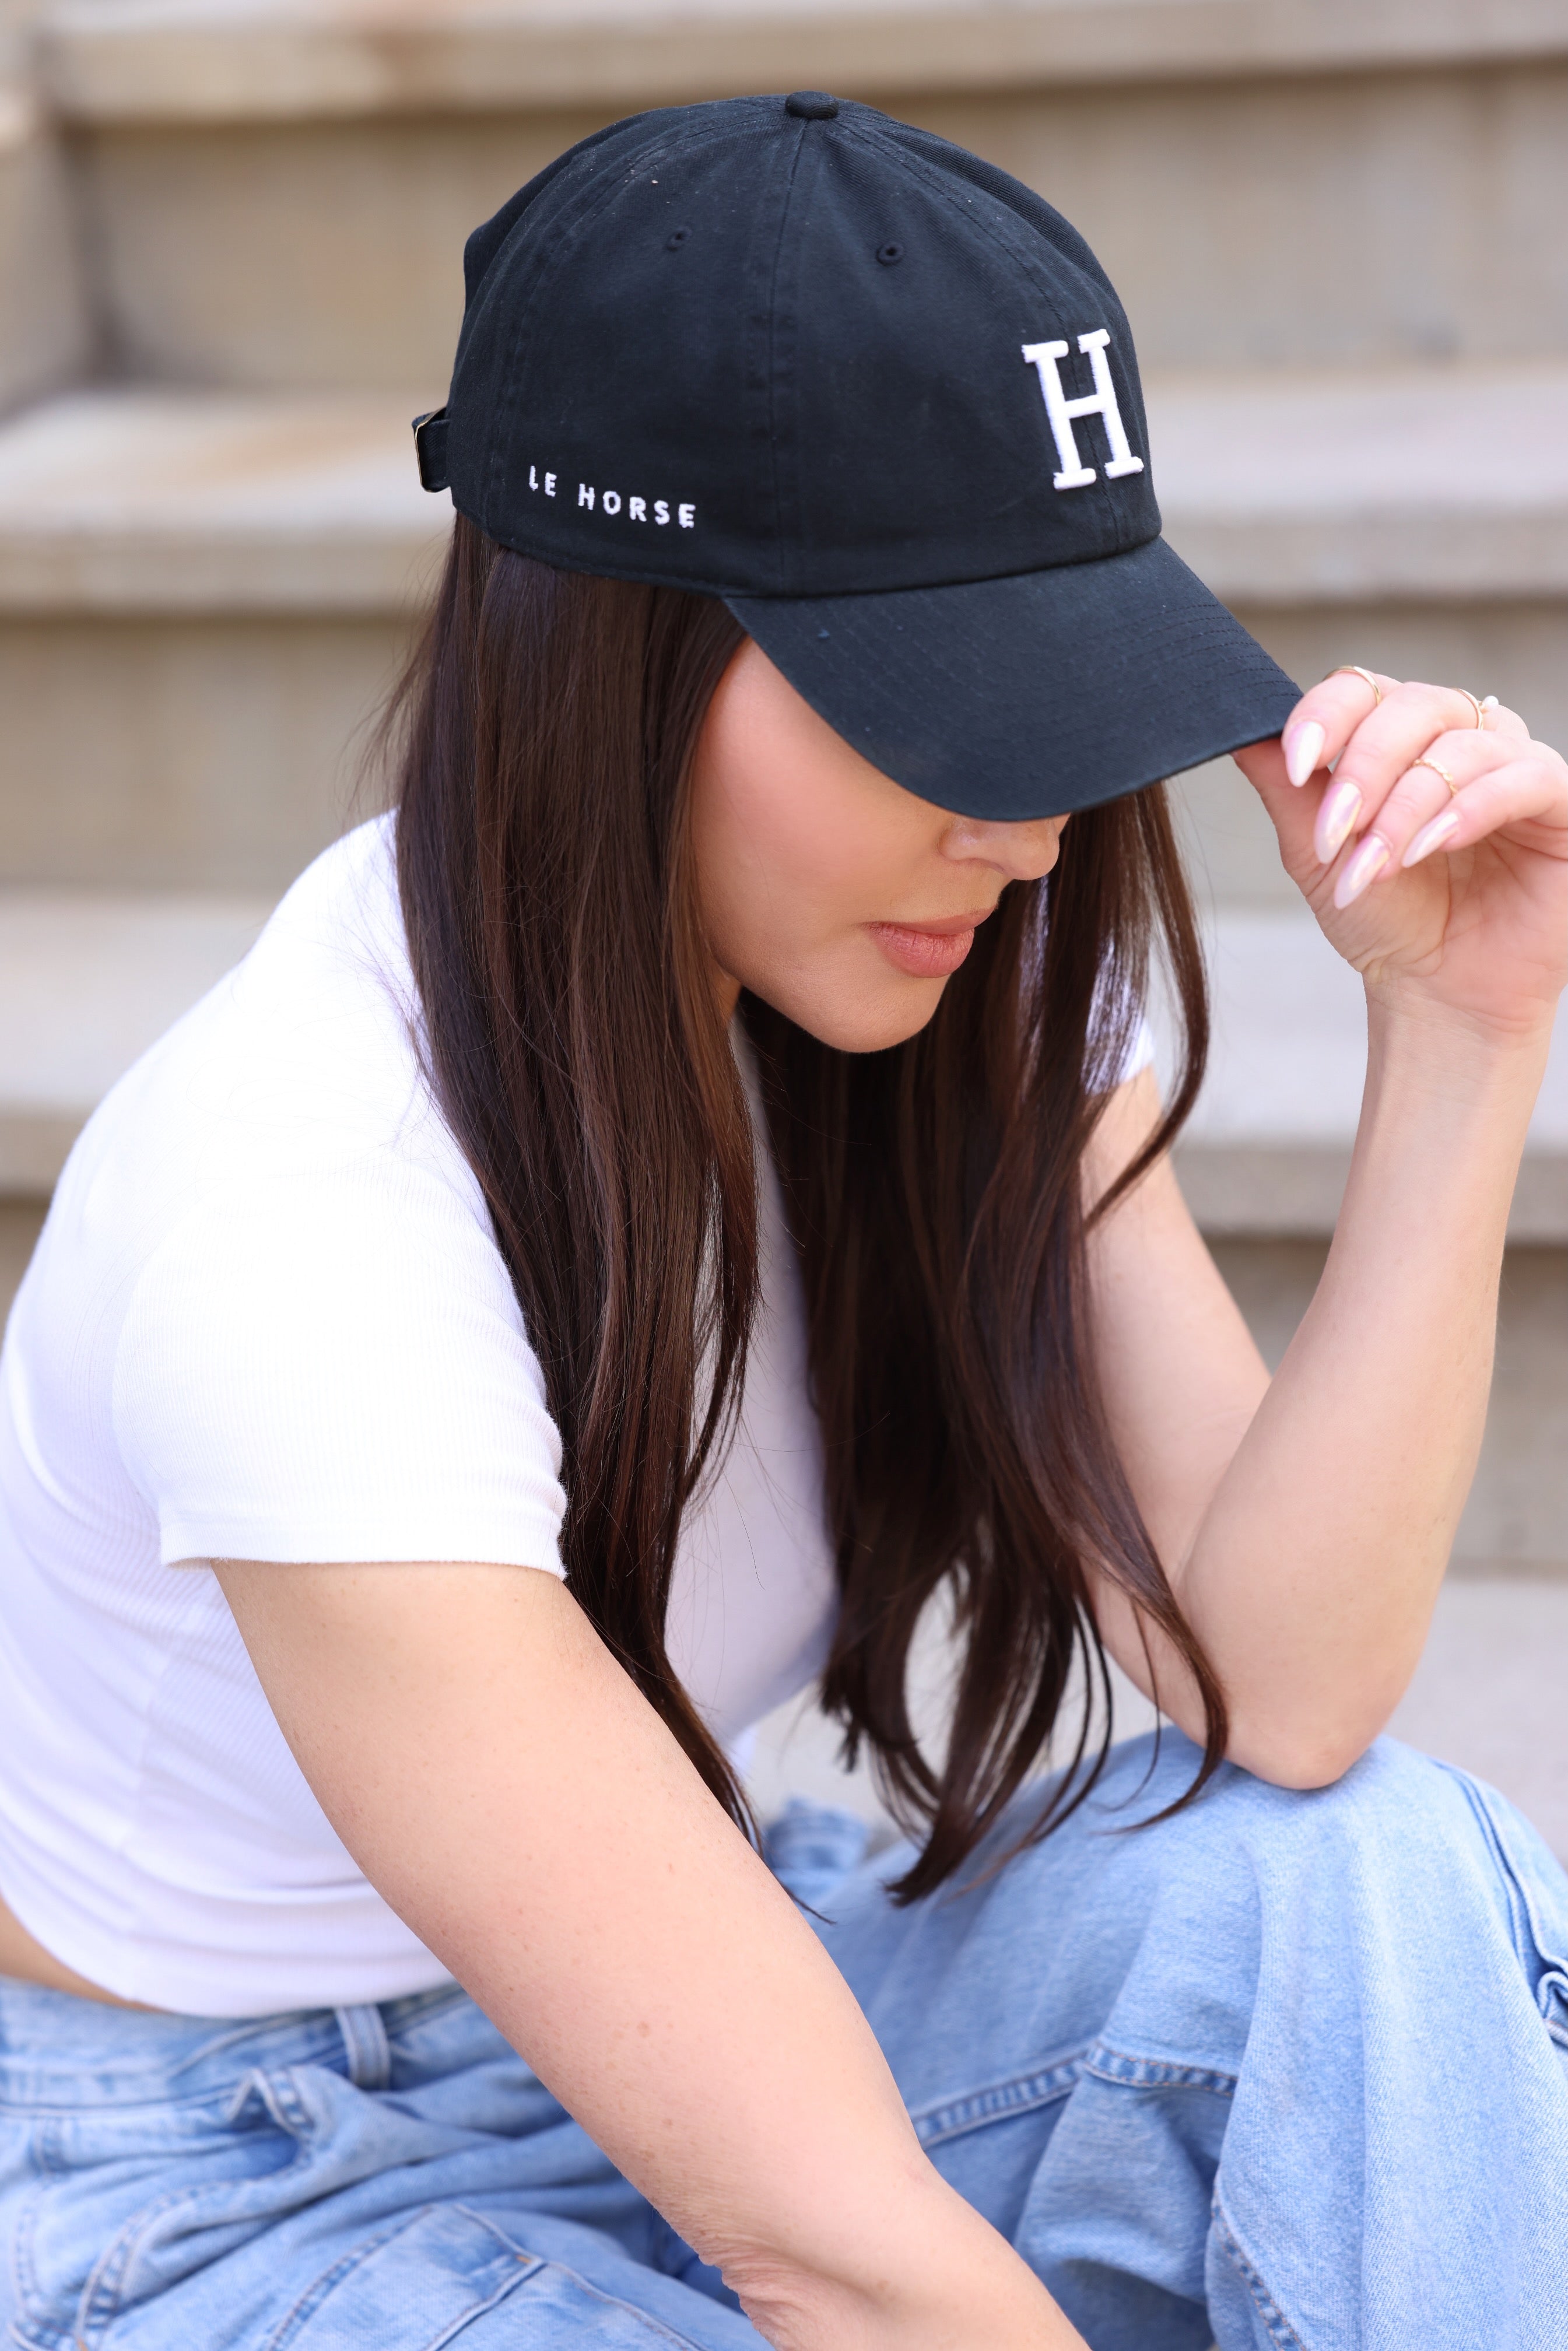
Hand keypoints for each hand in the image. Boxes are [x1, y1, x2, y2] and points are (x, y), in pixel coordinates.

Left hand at [1231, 673, 1567, 1042]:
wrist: (1436, 992)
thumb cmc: (1385, 919)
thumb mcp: (1319, 855)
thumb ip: (1287, 789)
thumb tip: (1240, 731)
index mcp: (1400, 736)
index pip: (1363, 687)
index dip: (1326, 715)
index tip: (1296, 764)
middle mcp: (1461, 735)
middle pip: (1411, 705)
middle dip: (1364, 769)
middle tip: (1335, 835)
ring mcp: (1514, 763)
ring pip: (1461, 745)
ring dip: (1405, 808)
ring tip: (1374, 867)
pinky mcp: (1559, 801)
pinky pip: (1523, 777)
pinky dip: (1468, 810)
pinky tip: (1431, 848)